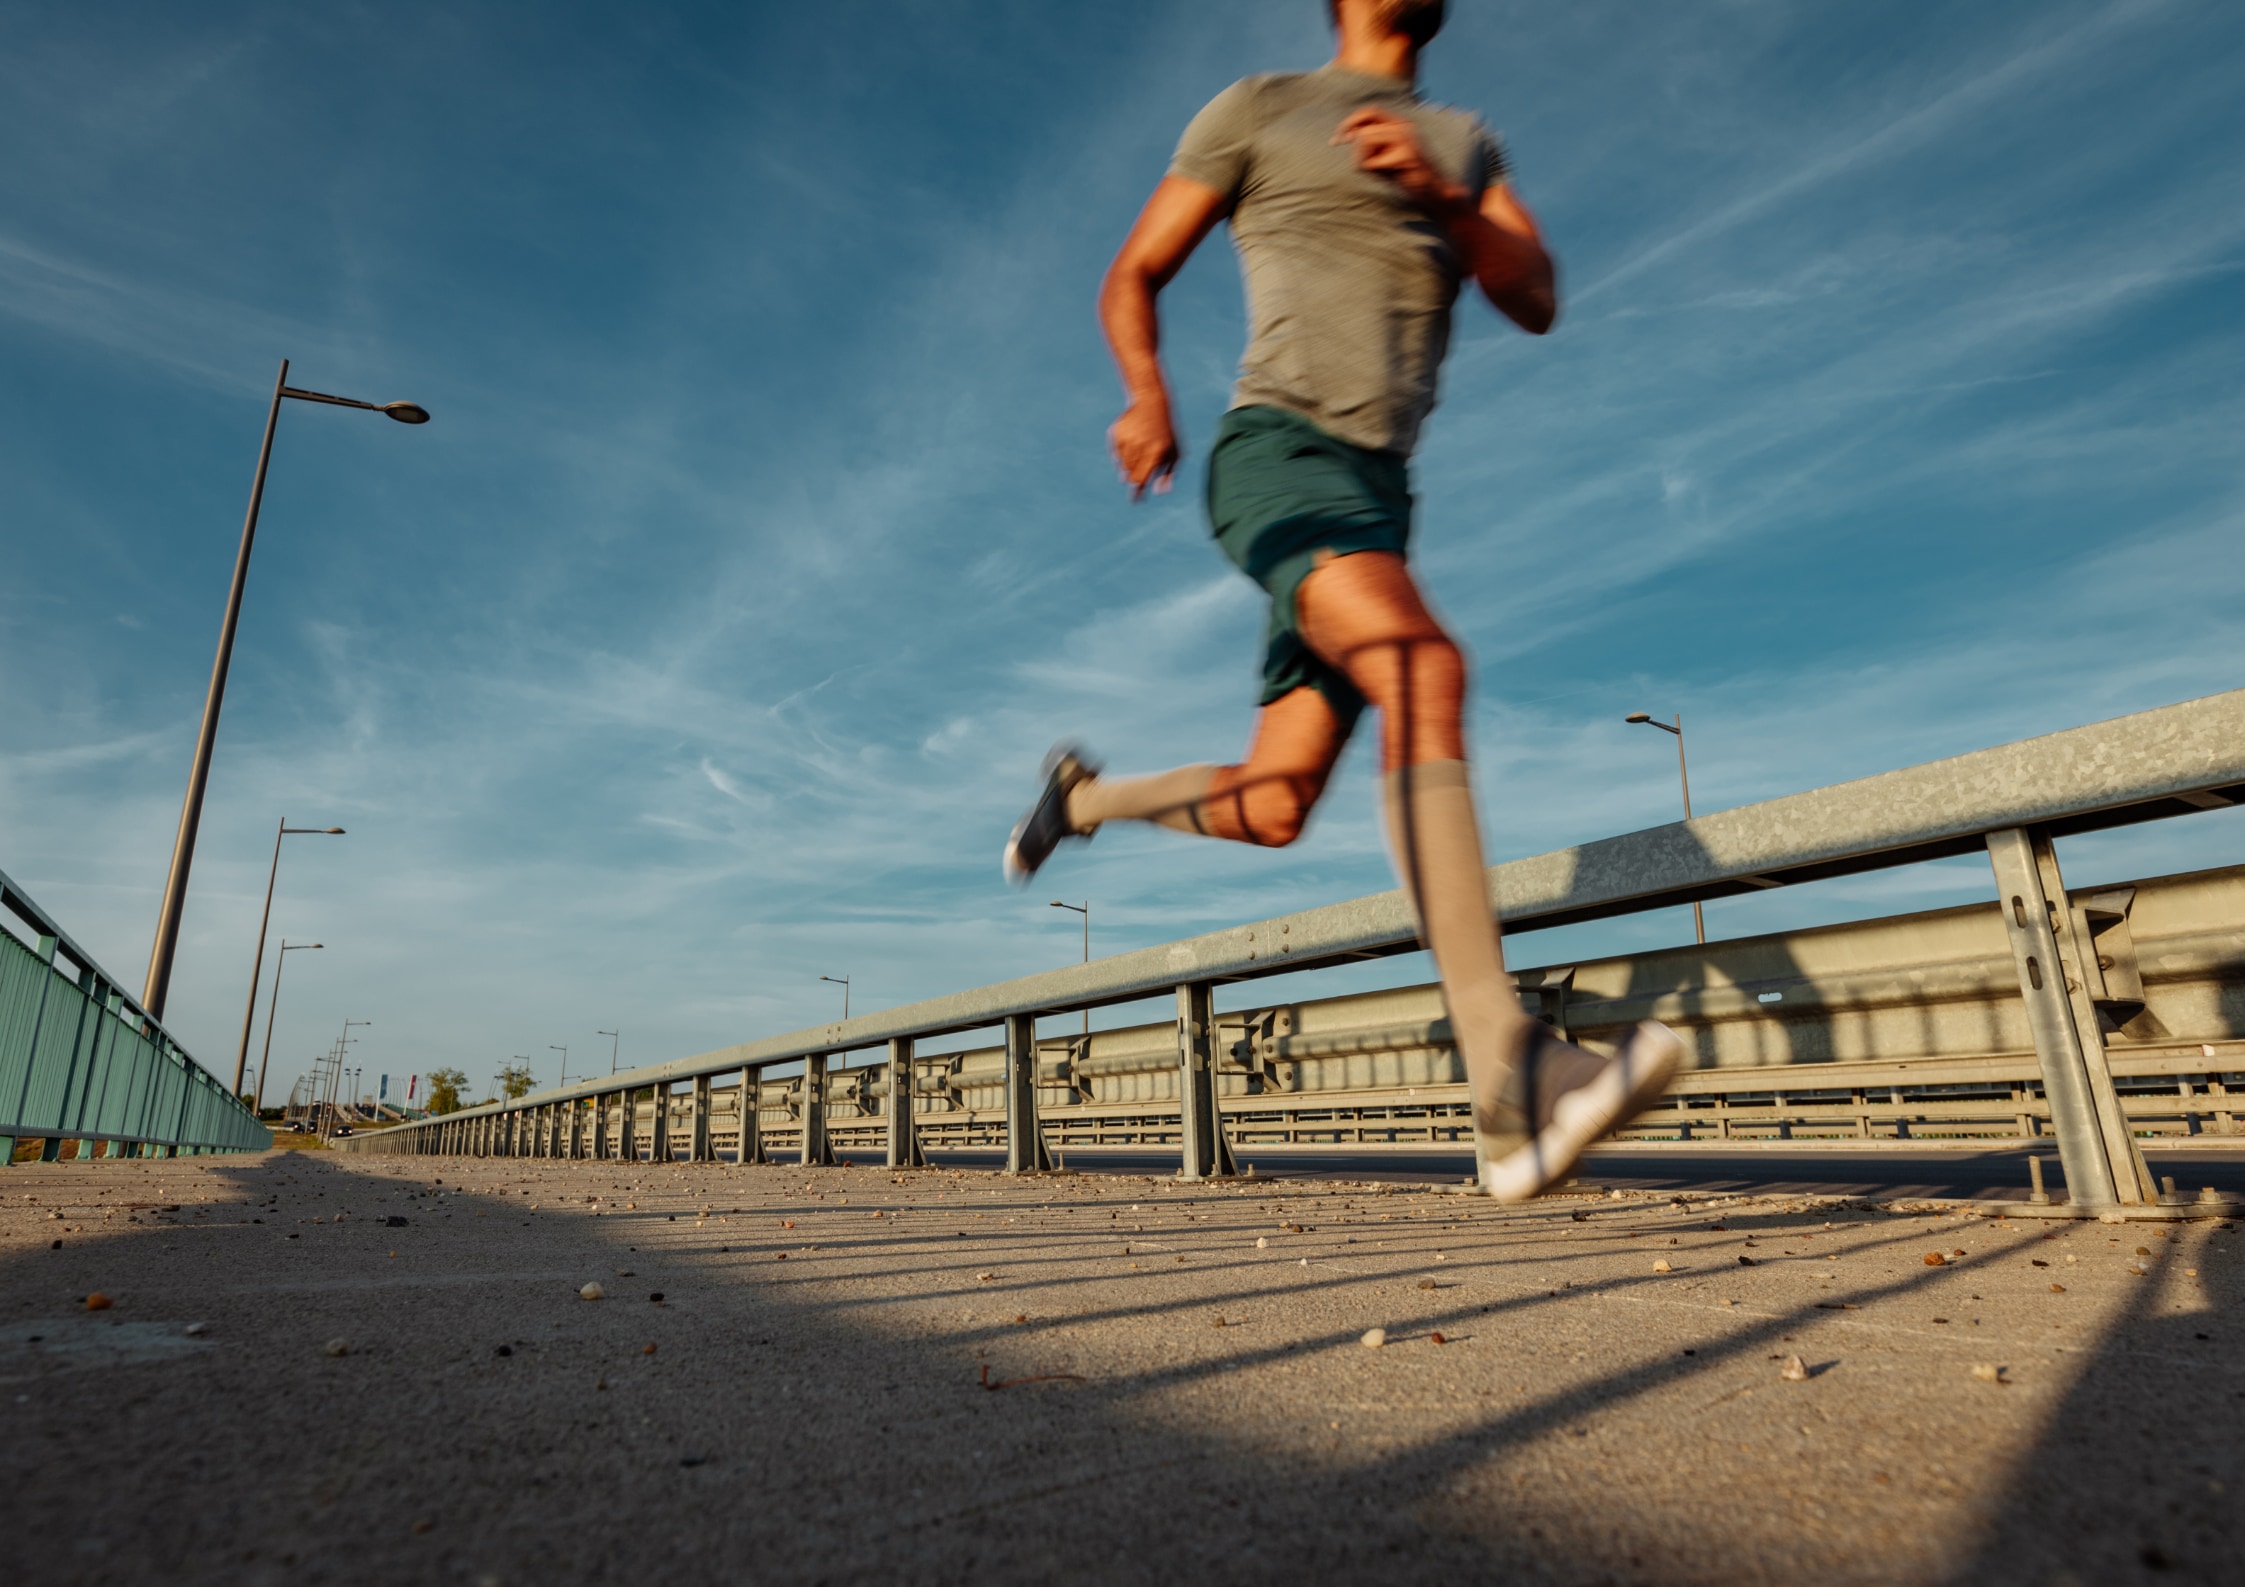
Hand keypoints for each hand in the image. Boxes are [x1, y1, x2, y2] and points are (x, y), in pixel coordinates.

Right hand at [1108, 395, 1178, 499]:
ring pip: (1121, 465)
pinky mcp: (1116, 433)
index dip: (1137, 492)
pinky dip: (1121, 454)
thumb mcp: (1175, 450)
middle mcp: (1140, 446)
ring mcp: (1126, 439)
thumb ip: (1169, 473)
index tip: (1135, 501)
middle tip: (1138, 474)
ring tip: (1138, 453)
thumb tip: (1160, 491)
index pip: (1142, 479)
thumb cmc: (1167, 431)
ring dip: (1128, 466)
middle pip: (1129, 475)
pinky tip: (1131, 442)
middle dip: (1133, 478)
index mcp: (1156, 452)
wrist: (1152, 402)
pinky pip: (1115, 453)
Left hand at [1334, 108, 1469, 217]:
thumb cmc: (1407, 179)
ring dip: (1364, 161)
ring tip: (1383, 173)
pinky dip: (1374, 172)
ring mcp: (1408, 139)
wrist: (1436, 194)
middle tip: (1363, 165)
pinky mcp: (1407, 155)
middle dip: (1356, 149)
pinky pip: (1373, 160)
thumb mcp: (1385, 157)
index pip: (1369, 112)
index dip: (1350, 123)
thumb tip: (1347, 136)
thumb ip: (1370, 144)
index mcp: (1401, 124)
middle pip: (1364, 129)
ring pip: (1365, 140)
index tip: (1336, 140)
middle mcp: (1405, 126)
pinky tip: (1391, 177)